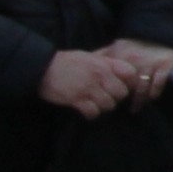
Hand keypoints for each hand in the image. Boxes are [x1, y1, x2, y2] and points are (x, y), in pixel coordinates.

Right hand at [44, 42, 171, 116]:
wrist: (41, 67)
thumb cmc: (66, 62)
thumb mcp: (89, 56)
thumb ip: (107, 63)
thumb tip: (125, 70)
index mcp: (103, 63)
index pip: (131, 73)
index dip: (129, 82)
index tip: (122, 85)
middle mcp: (99, 75)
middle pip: (122, 93)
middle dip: (115, 97)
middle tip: (105, 96)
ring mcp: (88, 87)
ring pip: (109, 105)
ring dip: (102, 107)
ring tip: (94, 103)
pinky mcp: (77, 99)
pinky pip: (94, 113)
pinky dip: (91, 114)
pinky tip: (85, 109)